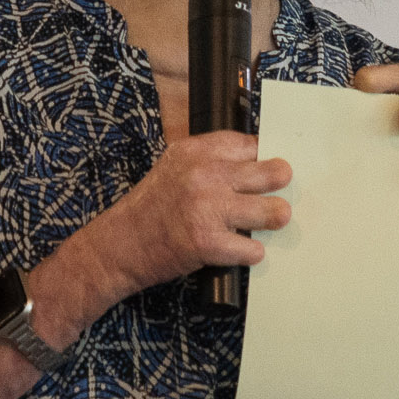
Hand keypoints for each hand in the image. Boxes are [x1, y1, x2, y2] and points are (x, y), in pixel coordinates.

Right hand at [78, 127, 291, 302]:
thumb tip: (260, 163)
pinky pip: (254, 249)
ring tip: (266, 222)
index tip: (267, 168)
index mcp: (195, 151)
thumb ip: (211, 162)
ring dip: (272, 220)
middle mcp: (204, 175)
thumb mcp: (175, 167)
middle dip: (279, 185)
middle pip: (272, 173)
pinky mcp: (209, 243)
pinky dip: (251, 253)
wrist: (119, 245)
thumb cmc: (151, 208)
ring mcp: (208, 209)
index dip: (264, 158)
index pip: (251, 144)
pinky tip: (240, 249)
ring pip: (273, 212)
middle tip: (275, 195)